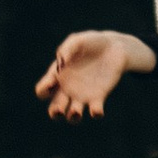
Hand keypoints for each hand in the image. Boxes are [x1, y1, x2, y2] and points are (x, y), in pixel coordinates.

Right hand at [36, 31, 153, 121]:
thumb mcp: (77, 41)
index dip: (44, 90)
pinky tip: (96, 109)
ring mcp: (83, 94)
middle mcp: (68, 89)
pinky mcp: (99, 97)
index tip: (53, 81)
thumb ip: (67, 49)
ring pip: (73, 115)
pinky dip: (95, 113)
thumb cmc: (91, 42)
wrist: (114, 47)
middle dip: (55, 112)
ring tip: (76, 111)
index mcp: (58, 76)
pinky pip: (95, 111)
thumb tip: (60, 65)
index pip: (43, 90)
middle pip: (55, 108)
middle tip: (59, 110)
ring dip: (72, 117)